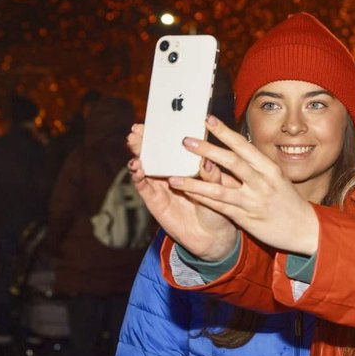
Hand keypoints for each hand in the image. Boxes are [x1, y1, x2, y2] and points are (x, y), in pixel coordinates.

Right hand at [127, 123, 237, 258]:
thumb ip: (211, 175)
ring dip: (138, 153)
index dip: (166, 132)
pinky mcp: (155, 201)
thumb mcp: (219, 189)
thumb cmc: (220, 208)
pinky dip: (138, 176)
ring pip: (146, 165)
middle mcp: (173, 171)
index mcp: (189, 164)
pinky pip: (144, 186)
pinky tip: (137, 167)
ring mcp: (162, 185)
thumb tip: (206, 158)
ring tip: (134, 144)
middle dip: (145, 139)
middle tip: (138, 129)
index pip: (175, 144)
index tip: (159, 119)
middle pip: (155, 152)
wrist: (213, 236)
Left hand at [165, 116, 320, 256]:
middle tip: (185, 140)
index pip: (243, 146)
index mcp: (269, 168)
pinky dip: (202, 199)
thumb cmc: (287, 201)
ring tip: (172, 176)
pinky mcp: (246, 218)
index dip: (224, 132)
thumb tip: (235, 146)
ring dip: (194, 181)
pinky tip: (187, 194)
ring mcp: (253, 201)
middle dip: (207, 150)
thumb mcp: (276, 178)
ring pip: (220, 188)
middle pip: (231, 162)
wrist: (304, 229)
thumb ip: (255, 165)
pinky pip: (219, 207)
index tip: (207, 119)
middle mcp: (262, 182)